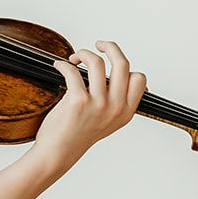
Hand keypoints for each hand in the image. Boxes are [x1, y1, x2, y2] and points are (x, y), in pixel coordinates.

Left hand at [34, 39, 145, 169]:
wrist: (58, 153)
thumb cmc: (78, 135)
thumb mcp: (108, 121)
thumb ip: (117, 101)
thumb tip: (120, 74)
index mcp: (126, 112)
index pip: (139, 79)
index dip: (124, 66)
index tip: (111, 61)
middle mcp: (115, 108)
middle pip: (122, 63)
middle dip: (109, 46)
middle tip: (98, 45)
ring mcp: (97, 104)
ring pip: (96, 62)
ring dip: (83, 53)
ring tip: (74, 59)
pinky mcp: (78, 102)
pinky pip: (72, 71)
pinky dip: (63, 64)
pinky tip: (59, 66)